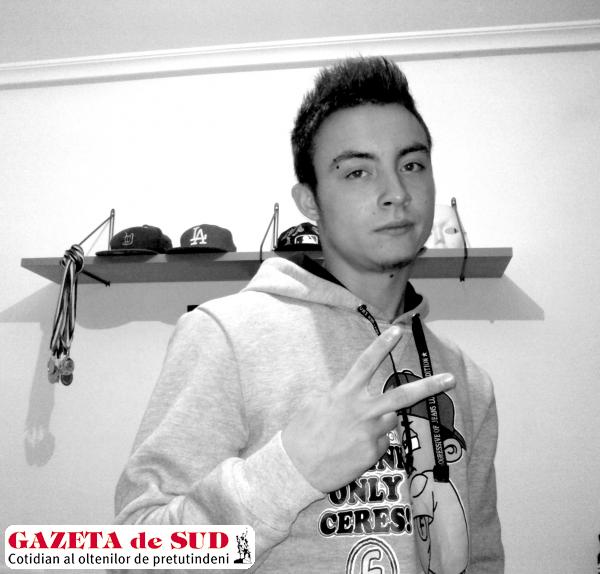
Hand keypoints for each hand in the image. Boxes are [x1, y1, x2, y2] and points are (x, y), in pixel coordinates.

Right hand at [281, 325, 454, 492]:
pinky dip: (372, 444)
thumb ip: (339, 396)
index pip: (366, 363)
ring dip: (382, 423)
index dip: (382, 345)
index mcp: (344, 393)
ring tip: (355, 433)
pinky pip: (382, 443)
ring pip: (391, 421)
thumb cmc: (301, 434)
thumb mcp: (315, 405)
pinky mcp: (372, 453)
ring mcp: (369, 432)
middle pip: (402, 396)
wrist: (295, 468)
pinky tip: (352, 450)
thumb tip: (351, 394)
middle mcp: (361, 410)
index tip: (398, 331)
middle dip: (429, 386)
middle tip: (451, 379)